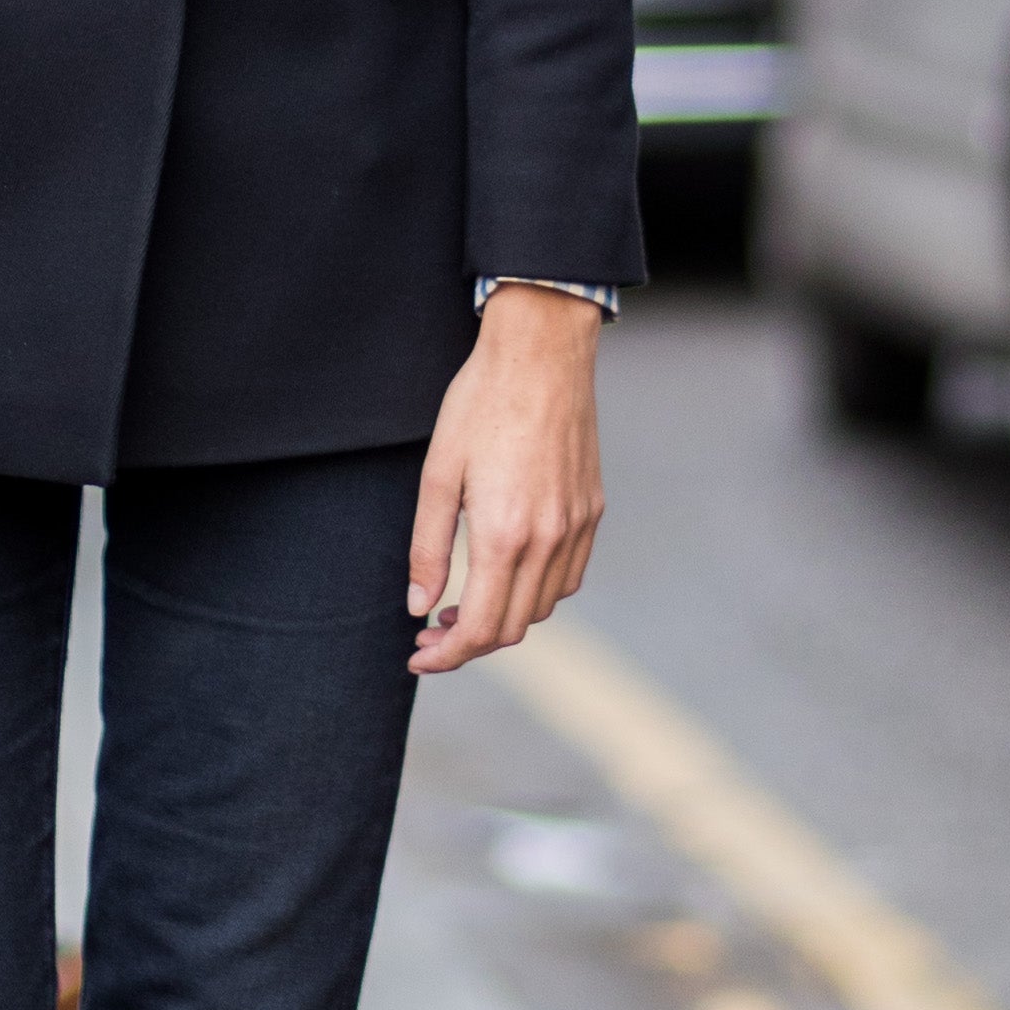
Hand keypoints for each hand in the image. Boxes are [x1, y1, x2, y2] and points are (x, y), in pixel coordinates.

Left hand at [406, 286, 603, 673]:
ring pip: (544, 606)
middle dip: (468, 644)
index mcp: (504, 535)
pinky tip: (507, 574)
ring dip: (503, 619)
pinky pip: (568, 577)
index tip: (418, 655)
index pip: (480, 629)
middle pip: (513, 627)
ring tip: (463, 603)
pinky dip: (537, 592)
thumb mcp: (437, 474)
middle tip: (430, 631)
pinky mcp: (592, 511)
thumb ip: (427, 547)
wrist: (541, 353)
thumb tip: (420, 605)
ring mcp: (576, 526)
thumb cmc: (480, 403)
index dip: (446, 655)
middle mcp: (548, 539)